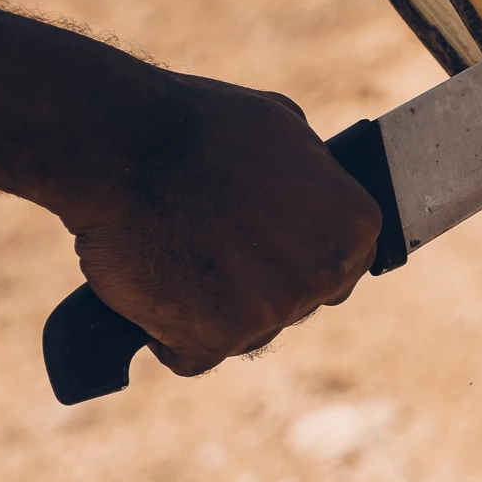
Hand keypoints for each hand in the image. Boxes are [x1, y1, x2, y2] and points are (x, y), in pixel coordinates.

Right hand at [58, 75, 381, 376]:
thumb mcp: (286, 128)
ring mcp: (272, 312)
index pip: (345, 269)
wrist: (126, 148)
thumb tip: (317, 193)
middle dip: (261, 287)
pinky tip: (157, 291)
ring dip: (214, 310)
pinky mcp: (214, 340)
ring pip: (247, 333)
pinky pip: (193, 354)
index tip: (271, 253)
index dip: (301, 261)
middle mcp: (323, 274)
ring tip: (181, 258)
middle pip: (296, 306)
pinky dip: (169, 334)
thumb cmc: (202, 127)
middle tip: (216, 250)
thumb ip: (313, 178)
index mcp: (354, 224)